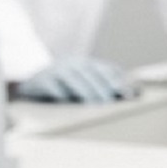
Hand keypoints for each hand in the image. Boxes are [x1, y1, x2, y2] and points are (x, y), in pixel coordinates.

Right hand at [15, 56, 136, 103]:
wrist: (33, 81)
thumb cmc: (66, 85)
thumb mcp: (84, 81)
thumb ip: (104, 85)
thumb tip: (133, 94)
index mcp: (87, 63)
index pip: (106, 70)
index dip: (118, 81)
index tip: (129, 95)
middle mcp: (73, 63)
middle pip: (91, 74)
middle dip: (103, 88)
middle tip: (111, 102)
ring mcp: (58, 70)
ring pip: (75, 80)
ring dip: (86, 92)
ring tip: (96, 104)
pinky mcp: (43, 79)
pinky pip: (55, 87)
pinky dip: (62, 95)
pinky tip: (69, 103)